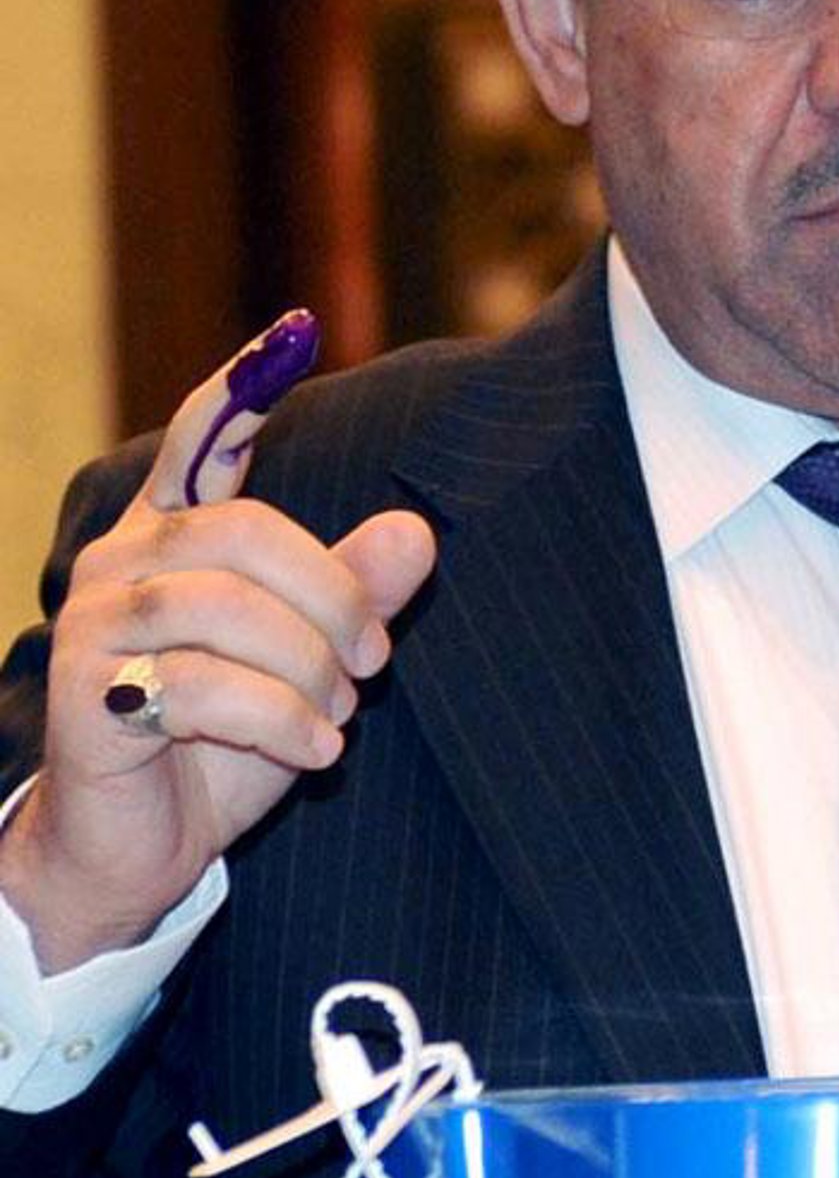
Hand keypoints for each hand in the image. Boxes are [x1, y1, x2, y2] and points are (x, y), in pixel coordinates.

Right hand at [0, 325, 435, 971]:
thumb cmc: (230, 736)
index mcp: (177, 535)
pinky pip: (201, 688)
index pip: (204, 441)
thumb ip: (358, 594)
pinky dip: (282, 721)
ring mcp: (94, 622)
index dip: (242, 387)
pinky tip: (315, 750)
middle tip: (371, 665)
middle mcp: (125, 561)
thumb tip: (414, 530)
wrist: (143, 847)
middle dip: (334, 601)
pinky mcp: (85, 692)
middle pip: (248, 533)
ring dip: (309, 671)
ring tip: (334, 715)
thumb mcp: (314, 662)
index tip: (295, 331)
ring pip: (227, 611)